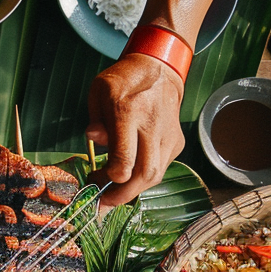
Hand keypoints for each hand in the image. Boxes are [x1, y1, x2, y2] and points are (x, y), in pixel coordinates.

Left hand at [86, 54, 186, 206]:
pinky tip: (129, 176)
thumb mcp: (98, 92)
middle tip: (103, 202)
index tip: (95, 181)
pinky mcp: (176, 142)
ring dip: (133, 190)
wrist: (159, 69)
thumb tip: (94, 138)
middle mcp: (153, 126)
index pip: (124, 158)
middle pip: (144, 174)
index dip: (111, 178)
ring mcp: (169, 135)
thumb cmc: (123, 82)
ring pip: (155, 175)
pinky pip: (161, 168)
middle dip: (122, 195)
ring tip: (112, 191)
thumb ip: (95, 119)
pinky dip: (143, 177)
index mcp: (129, 112)